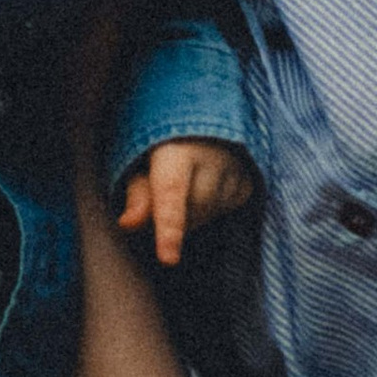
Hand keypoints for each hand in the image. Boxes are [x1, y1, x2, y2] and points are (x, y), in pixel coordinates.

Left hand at [119, 137, 256, 268]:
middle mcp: (213, 157)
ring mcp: (236, 170)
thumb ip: (137, 193)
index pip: (172, 192)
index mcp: (177, 148)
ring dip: (190, 213)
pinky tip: (202, 186)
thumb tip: (128, 224)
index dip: (169, 229)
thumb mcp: (140, 161)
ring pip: (208, 216)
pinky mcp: (248, 183)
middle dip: (172, 217)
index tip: (168, 259)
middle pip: (191, 213)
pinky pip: (224, 212)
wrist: (201, 117)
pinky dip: (208, 208)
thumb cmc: (162, 142)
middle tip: (159, 197)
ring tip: (183, 183)